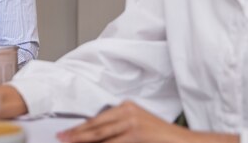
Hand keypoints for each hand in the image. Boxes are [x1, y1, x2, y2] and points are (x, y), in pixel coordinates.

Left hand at [56, 101, 238, 142]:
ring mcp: (131, 122)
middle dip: (76, 135)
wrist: (186, 141)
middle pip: (95, 126)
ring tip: (70, 142)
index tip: (66, 133)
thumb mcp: (137, 128)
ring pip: (101, 135)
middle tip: (61, 137)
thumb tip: (97, 137)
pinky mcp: (136, 133)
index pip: (98, 119)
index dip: (80, 128)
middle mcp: (127, 111)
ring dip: (84, 141)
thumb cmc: (162, 138)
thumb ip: (118, 131)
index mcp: (126, 107)